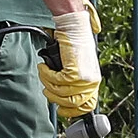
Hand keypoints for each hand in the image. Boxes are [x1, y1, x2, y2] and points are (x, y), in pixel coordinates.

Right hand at [37, 0, 101, 117]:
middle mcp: (91, 82)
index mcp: (93, 82)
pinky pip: (56, 82)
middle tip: (47, 88)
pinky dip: (47, 75)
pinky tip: (45, 67)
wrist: (73, 26)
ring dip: (48, 84)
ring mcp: (84, 78)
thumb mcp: (77, 66)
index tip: (61, 110)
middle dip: (55, 97)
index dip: (72, 111)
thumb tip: (63, 96)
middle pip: (71, 103)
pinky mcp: (75, 72)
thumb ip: (73, 82)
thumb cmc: (72, 43)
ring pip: (60, 93)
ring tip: (44, 72)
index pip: (86, 106)